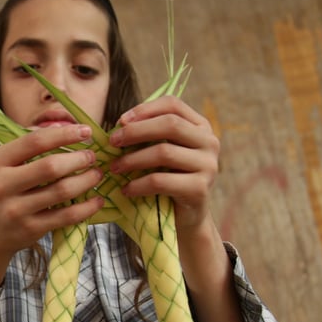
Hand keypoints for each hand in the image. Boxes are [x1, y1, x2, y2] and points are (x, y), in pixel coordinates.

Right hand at [0, 124, 103, 301]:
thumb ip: (21, 150)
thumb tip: (60, 129)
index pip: (35, 141)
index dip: (65, 134)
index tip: (86, 131)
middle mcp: (3, 185)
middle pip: (51, 167)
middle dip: (79, 159)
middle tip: (92, 157)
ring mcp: (16, 210)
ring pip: (62, 191)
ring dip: (86, 181)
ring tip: (97, 175)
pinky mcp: (29, 230)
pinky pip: (66, 216)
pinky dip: (86, 207)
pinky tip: (96, 200)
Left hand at [106, 95, 219, 235]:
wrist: (184, 217)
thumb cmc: (167, 179)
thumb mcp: (160, 151)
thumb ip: (148, 134)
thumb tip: (120, 123)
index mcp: (200, 126)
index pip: (173, 105)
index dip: (144, 109)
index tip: (120, 121)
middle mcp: (209, 142)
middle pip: (170, 125)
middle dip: (135, 131)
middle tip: (112, 142)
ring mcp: (208, 165)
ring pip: (164, 152)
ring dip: (132, 159)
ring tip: (114, 167)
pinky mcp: (200, 189)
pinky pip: (161, 181)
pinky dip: (138, 184)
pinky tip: (126, 189)